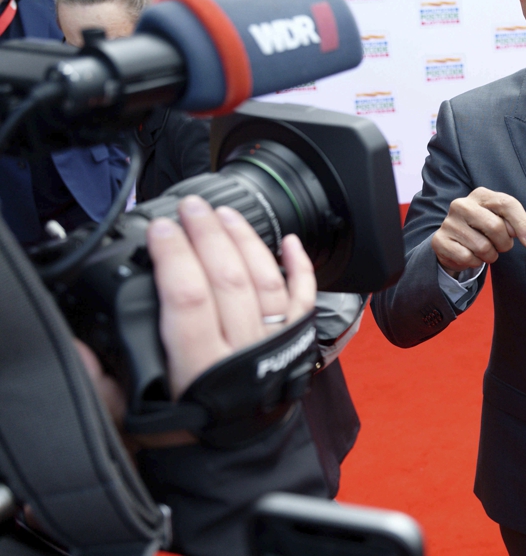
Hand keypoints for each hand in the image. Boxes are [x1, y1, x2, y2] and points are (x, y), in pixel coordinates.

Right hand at [75, 196, 315, 448]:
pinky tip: (289, 241)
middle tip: (191, 207)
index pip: (188, 297)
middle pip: (228, 278)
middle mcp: (243, 351)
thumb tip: (82, 348)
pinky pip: (304, 298)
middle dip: (208, 234)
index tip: (160, 229)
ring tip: (224, 213)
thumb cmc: (189, 431)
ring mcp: (275, 343)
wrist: (237, 457)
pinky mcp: (298, 342)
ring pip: (265, 280)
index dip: (174, 256)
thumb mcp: (139, 415)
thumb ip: (108, 383)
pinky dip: (300, 267)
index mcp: (200, 367)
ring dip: (244, 240)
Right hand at [433, 187, 525, 277]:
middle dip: (504, 243)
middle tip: (500, 245)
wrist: (454, 241)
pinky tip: (470, 255)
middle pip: (496, 227)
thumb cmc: (484, 229)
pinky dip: (475, 262)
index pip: (507, 204)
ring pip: (482, 247)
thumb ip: (515, 224)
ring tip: (485, 250)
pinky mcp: (440, 241)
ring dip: (490, 255)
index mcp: (481, 195)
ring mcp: (449, 222)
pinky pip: (468, 258)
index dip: (523, 225)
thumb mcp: (501, 220)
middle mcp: (462, 204)